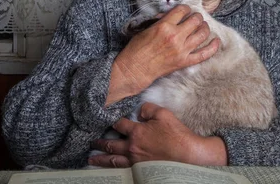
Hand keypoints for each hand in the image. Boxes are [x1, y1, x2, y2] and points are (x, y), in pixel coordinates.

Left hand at [89, 103, 227, 167]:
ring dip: (101, 159)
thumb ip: (148, 109)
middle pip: (111, 145)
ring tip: (92, 159)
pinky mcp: (141, 171)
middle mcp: (133, 148)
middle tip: (92, 143)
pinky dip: (113, 169)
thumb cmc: (177, 134)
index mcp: (137, 132)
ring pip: (113, 160)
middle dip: (100, 143)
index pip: (120, 125)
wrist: (188, 155)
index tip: (106, 120)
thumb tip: (139, 111)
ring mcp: (136, 161)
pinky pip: (122, 169)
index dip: (113, 121)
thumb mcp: (163, 114)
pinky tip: (110, 169)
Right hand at [107, 5, 220, 104]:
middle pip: (195, 20)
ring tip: (203, 26)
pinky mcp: (184, 62)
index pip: (182, 10)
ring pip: (202, 34)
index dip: (185, 8)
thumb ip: (161, 21)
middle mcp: (175, 36)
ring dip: (204, 27)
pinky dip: (212, 47)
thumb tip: (171, 15)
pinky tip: (216, 41)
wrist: (135, 68)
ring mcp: (182, 50)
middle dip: (196, 16)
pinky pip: (204, 54)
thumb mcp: (147, 29)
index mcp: (164, 26)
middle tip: (195, 18)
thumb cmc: (137, 49)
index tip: (185, 10)